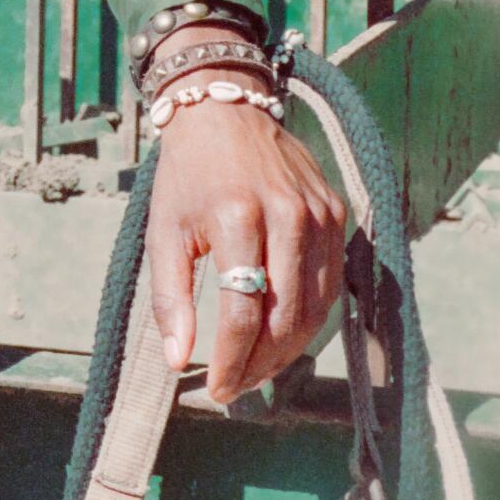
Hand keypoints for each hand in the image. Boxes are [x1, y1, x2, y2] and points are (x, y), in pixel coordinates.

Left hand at [145, 69, 345, 404]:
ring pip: (316, 308)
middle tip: (235, 387)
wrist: (224, 110)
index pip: (244, 312)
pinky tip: (281, 333)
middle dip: (260, 364)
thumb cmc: (188, 174)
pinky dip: (309, 317)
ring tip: (255, 369)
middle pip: (286, 317)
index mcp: (238, 217)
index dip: (232, 360)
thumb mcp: (164, 231)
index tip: (216, 389)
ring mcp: (318, 213)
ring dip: (287, 350)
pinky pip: (330, 283)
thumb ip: (170, 298)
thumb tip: (177, 361)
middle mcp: (288, 215)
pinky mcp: (335, 212)